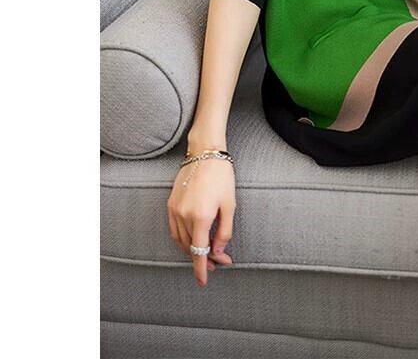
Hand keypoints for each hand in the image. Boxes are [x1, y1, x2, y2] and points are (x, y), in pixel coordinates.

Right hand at [167, 155, 235, 286]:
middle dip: (204, 258)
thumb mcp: (230, 204)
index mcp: (201, 217)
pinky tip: (192, 239)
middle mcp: (184, 216)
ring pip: (180, 240)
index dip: (202, 269)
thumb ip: (224, 230)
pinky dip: (182, 239)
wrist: (205, 153)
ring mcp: (174, 210)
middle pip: (190, 247)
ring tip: (208, 252)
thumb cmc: (222, 176)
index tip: (204, 282)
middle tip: (219, 262)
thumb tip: (218, 251)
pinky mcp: (170, 204)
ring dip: (192, 249)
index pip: (199, 252)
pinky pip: (174, 229)